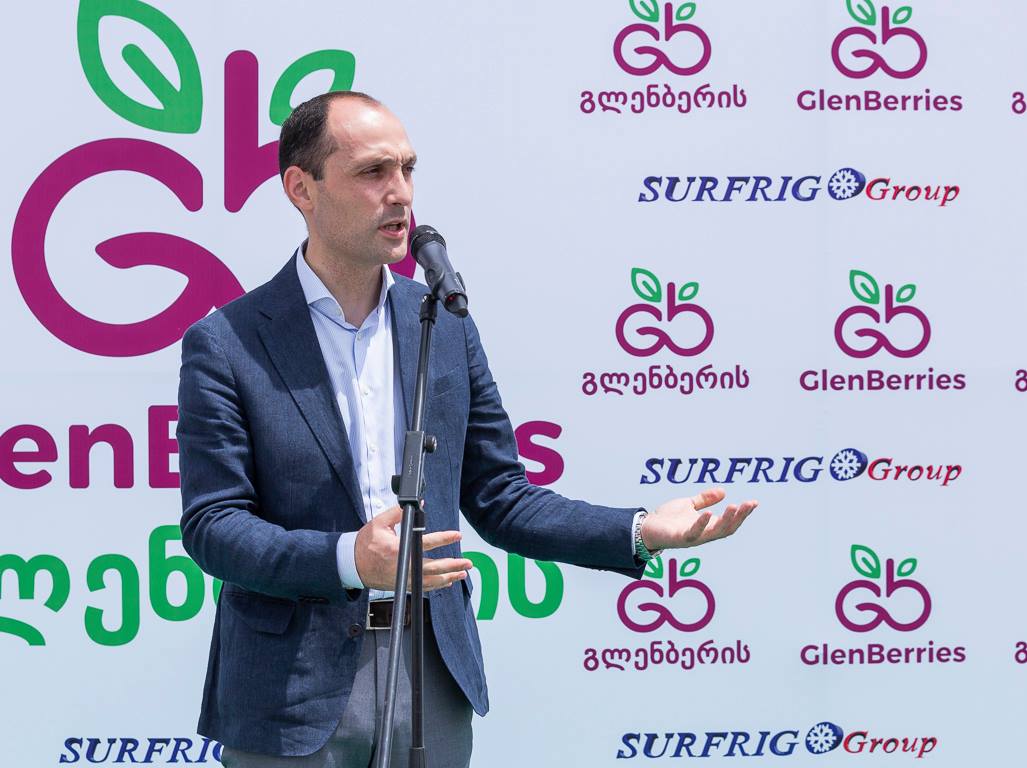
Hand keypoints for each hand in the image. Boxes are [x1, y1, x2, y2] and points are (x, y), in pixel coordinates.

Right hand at [354, 504, 472, 590]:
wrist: (352, 565)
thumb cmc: (365, 544)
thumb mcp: (379, 523)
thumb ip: (398, 513)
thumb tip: (417, 504)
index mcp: (398, 549)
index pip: (426, 543)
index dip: (444, 538)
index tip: (456, 535)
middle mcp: (403, 566)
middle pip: (434, 568)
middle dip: (453, 565)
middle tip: (467, 563)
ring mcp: (403, 578)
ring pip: (430, 581)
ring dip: (448, 577)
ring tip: (462, 574)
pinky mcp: (402, 585)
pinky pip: (423, 588)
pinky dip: (437, 586)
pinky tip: (447, 582)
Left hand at [641, 488, 755, 551]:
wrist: (646, 527)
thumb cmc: (667, 519)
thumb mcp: (688, 504)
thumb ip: (704, 500)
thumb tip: (723, 491)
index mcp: (707, 526)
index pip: (730, 522)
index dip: (743, 513)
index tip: (754, 502)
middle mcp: (703, 534)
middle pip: (727, 528)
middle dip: (739, 517)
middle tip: (749, 504)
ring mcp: (692, 537)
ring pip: (714, 533)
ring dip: (726, 521)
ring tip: (734, 507)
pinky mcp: (679, 538)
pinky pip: (693, 533)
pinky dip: (701, 524)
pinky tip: (708, 513)